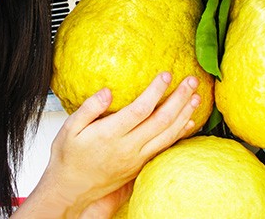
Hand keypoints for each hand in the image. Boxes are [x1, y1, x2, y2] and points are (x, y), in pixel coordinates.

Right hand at [43, 72, 200, 215]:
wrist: (70, 189)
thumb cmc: (67, 158)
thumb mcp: (69, 129)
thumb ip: (89, 108)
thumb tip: (107, 92)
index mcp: (110, 134)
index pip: (140, 110)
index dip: (155, 91)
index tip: (165, 75)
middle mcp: (127, 147)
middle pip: (161, 120)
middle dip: (178, 98)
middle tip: (190, 81)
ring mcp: (136, 158)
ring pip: (167, 135)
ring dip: (184, 115)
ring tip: (196, 97)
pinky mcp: (139, 165)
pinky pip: (165, 147)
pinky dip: (180, 134)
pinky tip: (188, 122)